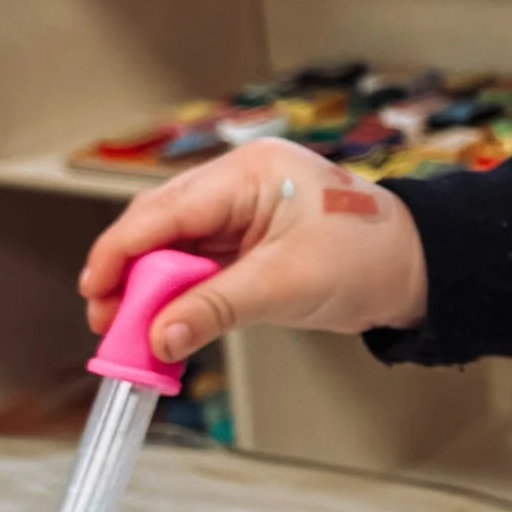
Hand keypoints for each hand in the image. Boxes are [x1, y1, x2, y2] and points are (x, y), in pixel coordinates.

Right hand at [79, 142, 429, 359]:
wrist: (416, 270)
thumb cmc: (367, 259)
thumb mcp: (284, 286)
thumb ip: (214, 309)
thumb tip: (159, 338)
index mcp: (250, 173)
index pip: (167, 209)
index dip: (122, 250)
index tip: (95, 290)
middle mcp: (240, 183)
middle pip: (162, 224)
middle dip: (130, 273)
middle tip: (106, 320)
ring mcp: (243, 210)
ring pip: (176, 246)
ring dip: (152, 288)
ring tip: (129, 331)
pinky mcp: (250, 239)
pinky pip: (200, 263)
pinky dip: (180, 294)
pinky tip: (164, 323)